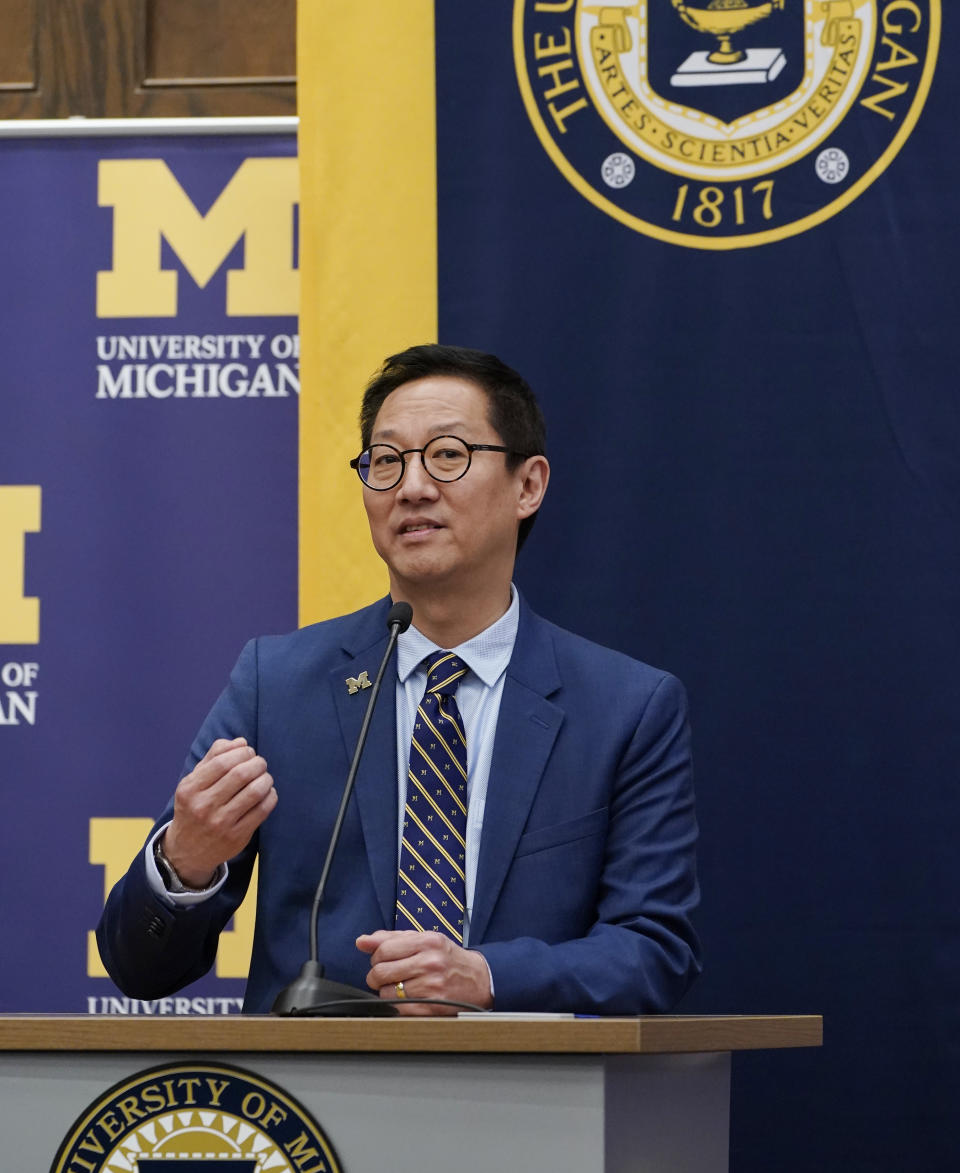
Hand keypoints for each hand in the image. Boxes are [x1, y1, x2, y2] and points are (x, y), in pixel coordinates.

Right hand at [163, 737, 276, 886]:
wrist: (187, 851)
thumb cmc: (194, 807)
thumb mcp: (193, 781)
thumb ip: (214, 757)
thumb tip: (241, 742)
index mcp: (190, 789)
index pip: (222, 762)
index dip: (242, 752)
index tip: (248, 752)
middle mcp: (203, 806)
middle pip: (241, 774)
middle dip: (257, 763)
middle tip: (260, 763)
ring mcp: (220, 823)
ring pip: (255, 792)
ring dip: (266, 779)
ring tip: (265, 777)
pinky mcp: (237, 836)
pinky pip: (262, 810)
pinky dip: (270, 796)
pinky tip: (267, 793)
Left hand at [356, 930, 492, 1015]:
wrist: (479, 980)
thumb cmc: (447, 958)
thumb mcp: (424, 939)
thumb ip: (391, 938)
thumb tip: (361, 941)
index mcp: (427, 942)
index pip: (383, 950)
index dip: (376, 957)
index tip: (382, 961)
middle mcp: (430, 963)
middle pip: (381, 972)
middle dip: (377, 976)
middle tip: (386, 976)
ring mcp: (431, 987)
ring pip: (387, 993)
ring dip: (388, 992)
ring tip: (401, 987)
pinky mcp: (431, 1008)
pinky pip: (398, 1010)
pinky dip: (397, 1006)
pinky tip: (408, 999)